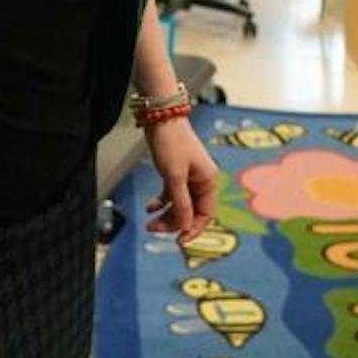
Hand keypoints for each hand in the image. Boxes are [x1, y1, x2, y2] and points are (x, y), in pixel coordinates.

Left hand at [144, 116, 218, 242]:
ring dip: (166, 215)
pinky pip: (171, 194)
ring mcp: (188, 176)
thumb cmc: (171, 143)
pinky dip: (161, 202)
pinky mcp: (176, 171)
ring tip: (149, 223)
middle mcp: (201, 181)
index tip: (178, 241)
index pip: (205, 214)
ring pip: (179, 204)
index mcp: (208, 181)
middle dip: (173, 223)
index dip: (193, 229)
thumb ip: (181, 203)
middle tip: (153, 229)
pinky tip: (150, 208)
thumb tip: (186, 226)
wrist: (160, 116)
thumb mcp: (174, 176)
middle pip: (191, 211)